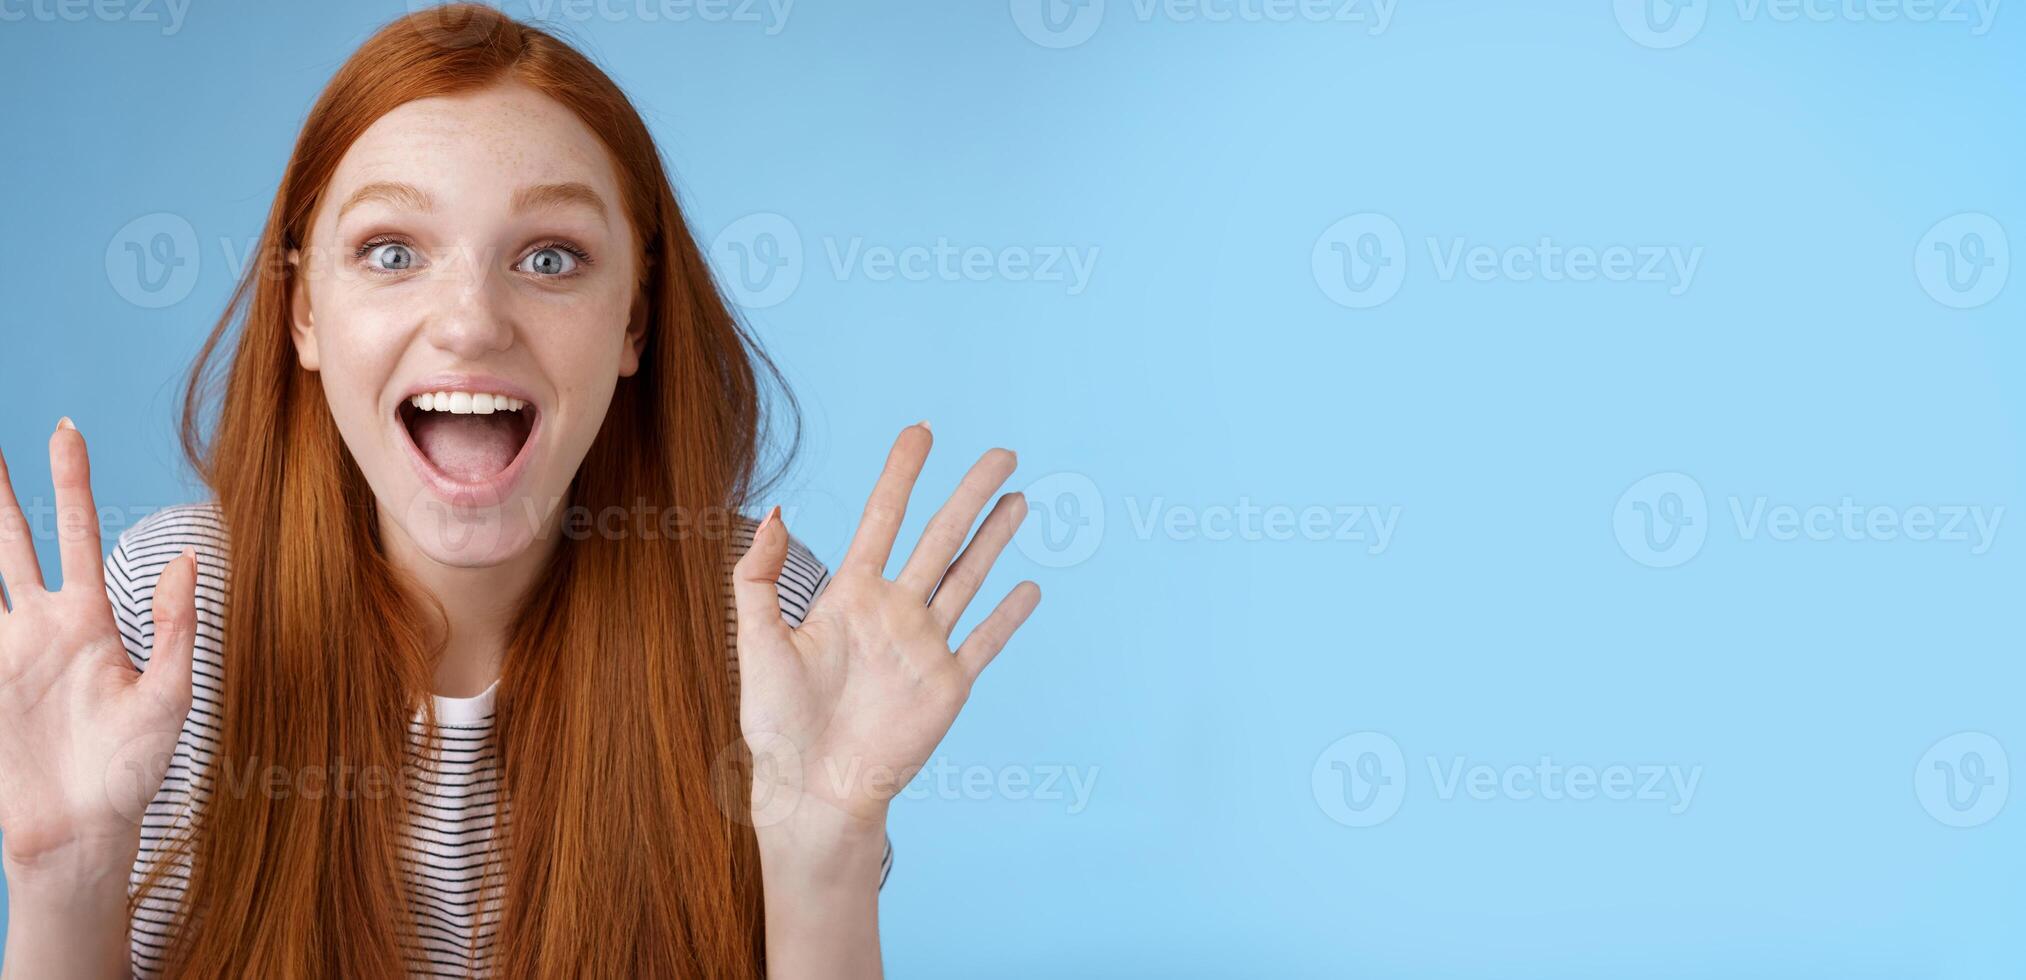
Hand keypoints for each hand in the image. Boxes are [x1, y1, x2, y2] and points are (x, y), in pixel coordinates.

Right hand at [0, 420, 197, 879]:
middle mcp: (44, 626)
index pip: (78, 533)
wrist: (85, 831)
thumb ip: (177, 625)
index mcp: (93, 619)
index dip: (69, 482)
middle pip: (13, 541)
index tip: (65, 428)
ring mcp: (5, 654)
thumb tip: (192, 557)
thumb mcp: (171, 694)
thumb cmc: (135, 768)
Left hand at [732, 424, 1040, 843]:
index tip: (921, 432)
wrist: (812, 791)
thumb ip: (758, 577)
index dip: (902, 474)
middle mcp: (894, 612)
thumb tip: (774, 513)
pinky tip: (1028, 588)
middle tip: (1002, 452)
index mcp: (850, 596)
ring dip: (995, 539)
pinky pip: (984, 643)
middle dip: (970, 493)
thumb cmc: (777, 725)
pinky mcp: (947, 687)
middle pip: (941, 538)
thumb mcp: (758, 642)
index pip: (884, 519)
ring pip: (968, 578)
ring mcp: (925, 647)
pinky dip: (1008, 616)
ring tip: (1019, 500)